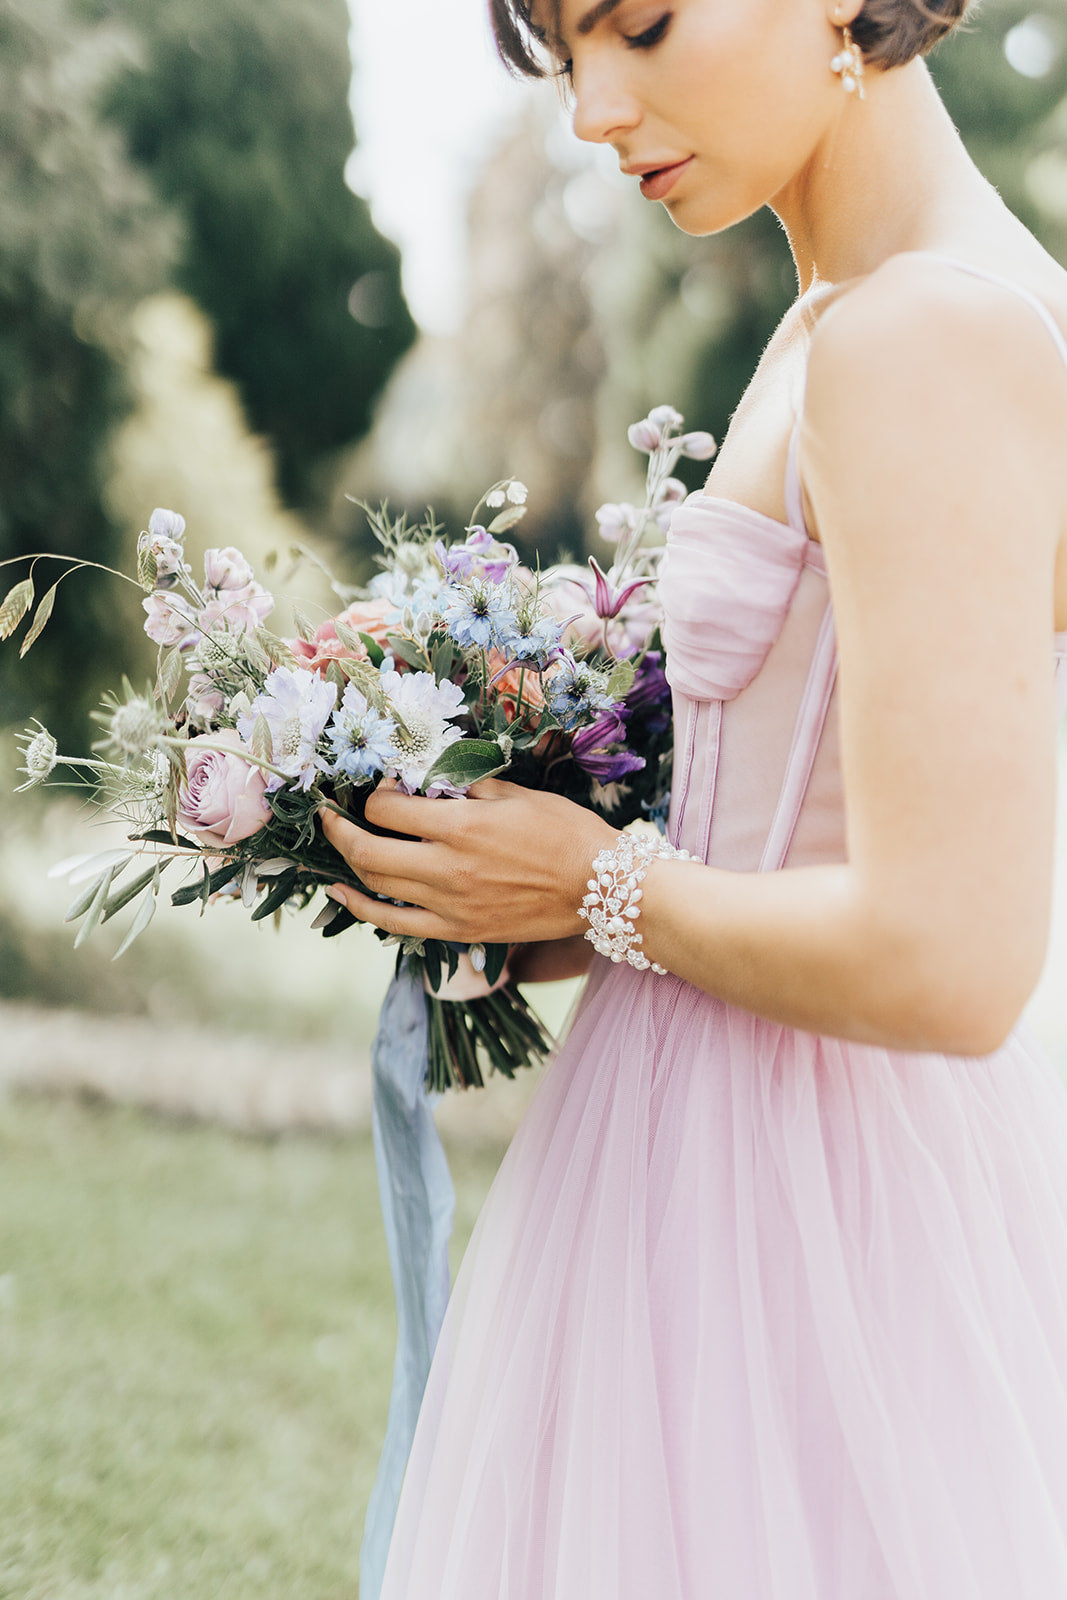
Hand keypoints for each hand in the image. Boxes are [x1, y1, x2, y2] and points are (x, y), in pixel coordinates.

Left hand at [319, 778, 619, 946]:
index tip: (383, 787)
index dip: (375, 794)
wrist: (602, 888)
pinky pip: (394, 923)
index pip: (388, 809)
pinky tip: (342, 892)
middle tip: (328, 814)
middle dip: (339, 828)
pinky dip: (361, 907)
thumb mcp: (517, 793)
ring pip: (376, 884)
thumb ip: (467, 787)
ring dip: (347, 861)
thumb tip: (429, 780)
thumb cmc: (566, 833)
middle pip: (368, 849)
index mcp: (462, 825)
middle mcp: (448, 867)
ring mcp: (450, 904)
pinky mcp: (457, 930)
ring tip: (339, 843)